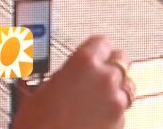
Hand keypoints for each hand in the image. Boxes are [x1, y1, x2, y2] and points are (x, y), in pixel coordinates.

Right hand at [10, 35, 135, 128]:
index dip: (96, 48)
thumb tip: (59, 73)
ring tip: (94, 99)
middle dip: (110, 66)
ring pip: (125, 85)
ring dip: (114, 88)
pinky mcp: (121, 119)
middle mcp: (105, 77)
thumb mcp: (40, 91)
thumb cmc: (37, 124)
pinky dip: (112, 109)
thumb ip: (61, 75)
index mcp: (84, 62)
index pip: (101, 42)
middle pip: (120, 60)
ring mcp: (116, 99)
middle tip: (96, 75)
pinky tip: (94, 115)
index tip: (94, 52)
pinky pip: (122, 108)